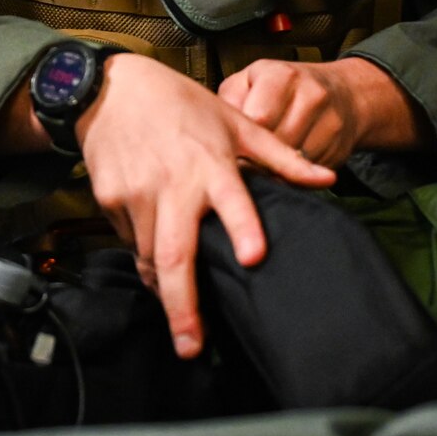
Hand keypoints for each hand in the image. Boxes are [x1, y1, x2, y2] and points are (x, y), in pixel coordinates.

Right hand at [76, 52, 334, 360]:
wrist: (108, 88)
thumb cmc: (178, 102)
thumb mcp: (233, 121)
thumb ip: (280, 157)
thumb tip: (328, 180)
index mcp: (209, 163)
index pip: (231, 200)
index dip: (242, 227)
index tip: (253, 257)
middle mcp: (171, 184)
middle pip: (174, 254)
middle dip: (182, 306)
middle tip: (192, 346)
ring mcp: (136, 195)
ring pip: (149, 257)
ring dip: (163, 286)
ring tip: (178, 312)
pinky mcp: (109, 200)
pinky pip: (129, 240)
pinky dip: (142, 254)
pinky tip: (152, 253)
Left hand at [217, 55, 420, 166]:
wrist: (343, 92)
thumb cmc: (284, 87)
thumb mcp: (251, 80)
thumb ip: (231, 100)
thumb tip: (216, 131)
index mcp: (282, 76)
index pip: (259, 118)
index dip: (243, 139)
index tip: (231, 149)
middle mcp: (311, 95)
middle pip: (277, 143)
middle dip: (257, 157)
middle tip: (243, 161)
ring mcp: (331, 121)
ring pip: (294, 162)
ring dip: (274, 169)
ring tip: (263, 163)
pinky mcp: (340, 148)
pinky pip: (309, 173)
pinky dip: (293, 175)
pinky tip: (284, 166)